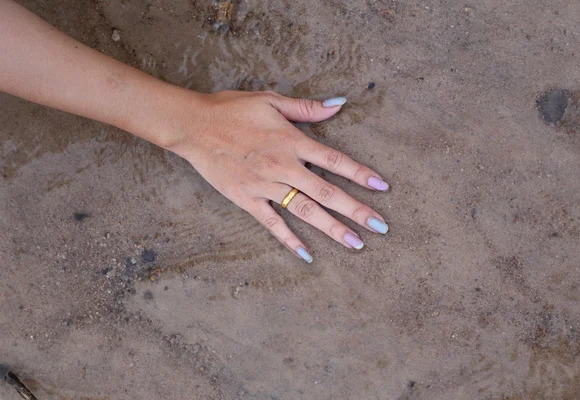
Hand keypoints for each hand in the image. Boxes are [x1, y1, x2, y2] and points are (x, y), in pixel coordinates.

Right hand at [167, 90, 388, 262]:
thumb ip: (306, 107)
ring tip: (356, 244)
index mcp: (291, 141)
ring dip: (332, 228)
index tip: (382, 186)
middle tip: (380, 226)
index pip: (334, 160)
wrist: (193, 126)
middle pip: (326, 192)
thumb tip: (339, 104)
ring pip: (304, 210)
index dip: (360, 173)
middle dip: (356, 210)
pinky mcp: (247, 199)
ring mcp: (265, 186)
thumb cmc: (232, 109)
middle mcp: (283, 166)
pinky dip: (289, 239)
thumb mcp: (271, 100)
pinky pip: (271, 223)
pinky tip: (306, 254)